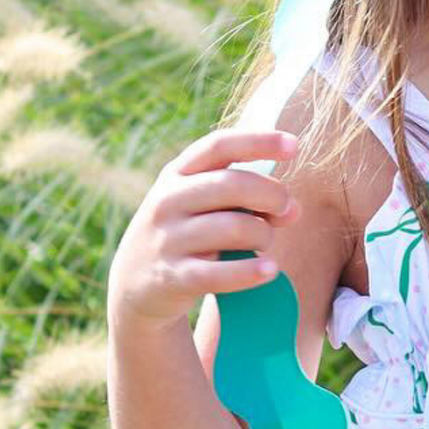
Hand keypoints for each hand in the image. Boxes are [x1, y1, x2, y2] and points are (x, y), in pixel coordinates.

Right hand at [108, 123, 301, 326]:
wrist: (134, 286)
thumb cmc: (186, 237)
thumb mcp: (203, 209)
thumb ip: (246, 201)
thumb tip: (293, 209)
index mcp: (177, 174)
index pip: (218, 146)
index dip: (258, 141)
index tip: (294, 145)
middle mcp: (168, 200)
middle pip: (233, 184)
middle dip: (272, 195)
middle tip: (288, 211)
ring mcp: (167, 239)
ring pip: (235, 228)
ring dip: (264, 236)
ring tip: (266, 245)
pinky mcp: (173, 277)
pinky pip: (221, 273)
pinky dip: (251, 272)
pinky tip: (269, 271)